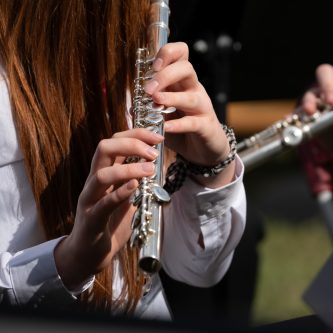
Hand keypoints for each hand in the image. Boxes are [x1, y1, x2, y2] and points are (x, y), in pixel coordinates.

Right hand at [55, 129, 163, 289]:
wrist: (90, 254)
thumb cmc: (110, 223)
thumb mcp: (128, 197)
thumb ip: (138, 182)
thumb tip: (158, 165)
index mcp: (104, 172)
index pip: (114, 141)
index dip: (136, 134)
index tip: (158, 137)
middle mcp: (94, 181)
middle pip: (104, 148)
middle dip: (131, 143)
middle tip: (153, 152)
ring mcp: (90, 199)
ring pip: (101, 174)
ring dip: (129, 168)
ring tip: (150, 170)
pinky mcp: (91, 219)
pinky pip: (104, 203)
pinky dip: (120, 193)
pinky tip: (135, 186)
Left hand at [143, 42, 232, 178]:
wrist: (204, 150)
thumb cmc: (183, 129)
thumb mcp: (164, 115)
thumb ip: (150, 109)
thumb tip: (130, 106)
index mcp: (182, 81)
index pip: (181, 53)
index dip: (168, 52)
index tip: (153, 65)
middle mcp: (194, 90)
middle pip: (186, 69)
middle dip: (165, 76)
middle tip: (148, 89)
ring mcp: (202, 107)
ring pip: (191, 96)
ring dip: (171, 97)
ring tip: (156, 102)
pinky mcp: (206, 126)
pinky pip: (193, 122)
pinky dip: (179, 124)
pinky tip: (167, 127)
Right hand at [300, 62, 332, 151]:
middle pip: (326, 73)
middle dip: (328, 87)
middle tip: (332, 103)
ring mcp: (320, 99)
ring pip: (311, 92)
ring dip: (310, 101)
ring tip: (312, 113)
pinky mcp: (309, 113)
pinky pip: (300, 111)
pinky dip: (296, 115)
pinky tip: (293, 120)